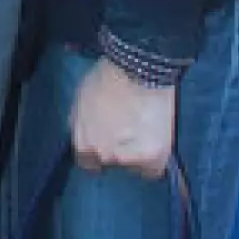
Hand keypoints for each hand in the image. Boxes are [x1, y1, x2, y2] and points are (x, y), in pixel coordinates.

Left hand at [70, 57, 176, 179]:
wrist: (137, 69)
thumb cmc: (107, 76)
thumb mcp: (81, 100)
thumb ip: (82, 122)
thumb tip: (87, 132)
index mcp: (81, 141)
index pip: (87, 162)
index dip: (98, 150)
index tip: (108, 141)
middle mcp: (101, 154)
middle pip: (110, 161)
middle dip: (116, 148)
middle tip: (127, 130)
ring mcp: (127, 158)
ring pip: (132, 166)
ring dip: (137, 153)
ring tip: (144, 132)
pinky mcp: (152, 159)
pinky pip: (153, 170)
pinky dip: (155, 160)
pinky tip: (156, 142)